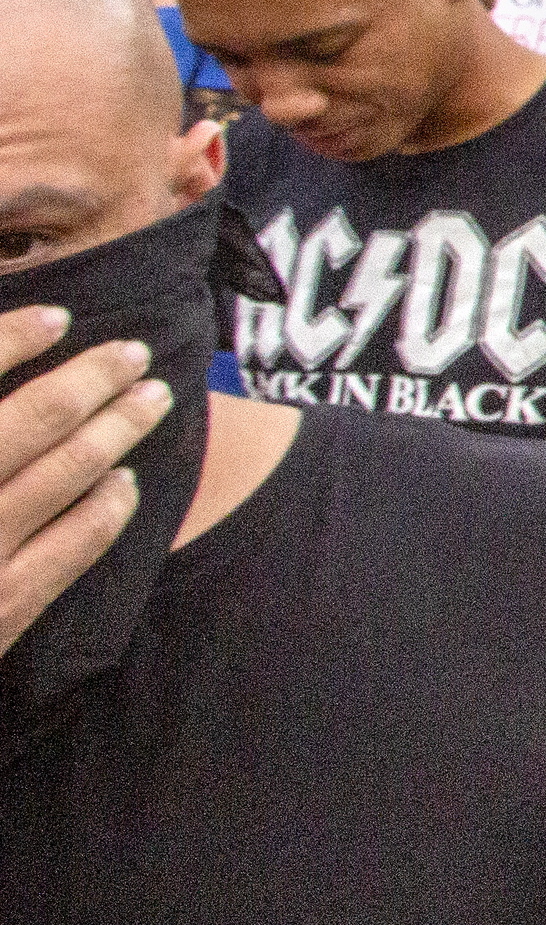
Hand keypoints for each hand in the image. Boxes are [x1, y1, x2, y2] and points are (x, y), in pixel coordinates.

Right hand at [0, 308, 171, 658]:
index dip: (13, 339)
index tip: (56, 316)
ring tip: (152, 397)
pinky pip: (76, 544)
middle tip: (134, 351)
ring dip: (119, 426)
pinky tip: (126, 480)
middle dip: (92, 377)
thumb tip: (2, 367)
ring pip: (68, 473)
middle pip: (35, 419)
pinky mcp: (5, 608)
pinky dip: (109, 506)